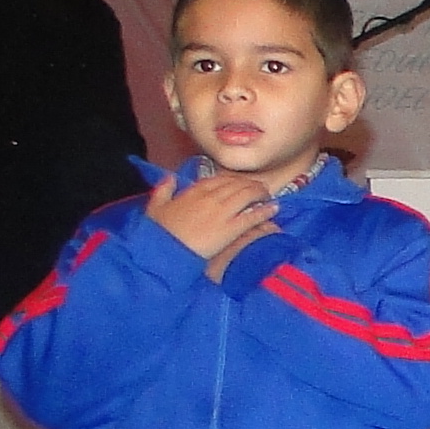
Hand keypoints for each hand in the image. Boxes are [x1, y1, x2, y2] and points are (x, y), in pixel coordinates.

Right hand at [146, 166, 274, 277]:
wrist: (165, 250)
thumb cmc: (158, 232)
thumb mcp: (155, 207)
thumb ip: (163, 190)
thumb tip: (170, 177)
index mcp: (193, 191)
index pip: (218, 179)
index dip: (232, 179)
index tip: (239, 181)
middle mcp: (211, 198)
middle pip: (236, 185)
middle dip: (250, 184)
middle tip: (259, 187)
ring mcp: (222, 213)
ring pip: (247, 196)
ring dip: (260, 193)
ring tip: (268, 194)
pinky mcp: (231, 229)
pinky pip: (252, 216)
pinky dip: (265, 211)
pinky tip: (274, 209)